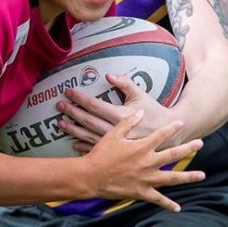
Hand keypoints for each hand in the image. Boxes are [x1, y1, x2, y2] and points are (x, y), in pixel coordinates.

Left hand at [57, 73, 178, 151]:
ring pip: (90, 136)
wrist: (167, 133)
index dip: (81, 98)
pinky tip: (73, 143)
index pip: (96, 105)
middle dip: (73, 112)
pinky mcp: (117, 151)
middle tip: (59, 105)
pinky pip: (97, 149)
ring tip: (61, 123)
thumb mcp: (140, 94)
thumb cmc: (153, 111)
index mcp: (122, 116)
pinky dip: (84, 147)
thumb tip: (108, 75)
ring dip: (74, 130)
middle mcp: (117, 131)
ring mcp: (116, 144)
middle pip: (89, 121)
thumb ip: (125, 83)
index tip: (69, 92)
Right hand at [84, 111, 204, 211]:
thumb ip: (128, 123)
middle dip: (188, 148)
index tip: (181, 123)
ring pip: (172, 178)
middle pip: (173, 155)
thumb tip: (141, 113)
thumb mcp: (113, 134)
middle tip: (200, 143)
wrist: (91, 176)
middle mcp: (148, 163)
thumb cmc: (101, 154)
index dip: (172, 128)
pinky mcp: (142, 192)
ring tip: (202, 175)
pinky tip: (177, 208)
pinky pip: (158, 199)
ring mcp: (147, 179)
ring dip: (188, 176)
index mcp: (142, 147)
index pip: (161, 135)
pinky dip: (168, 204)